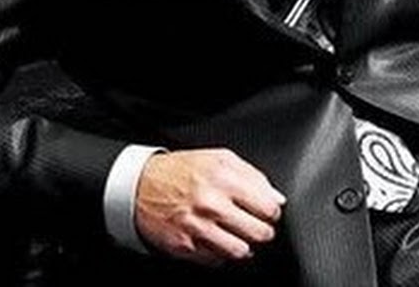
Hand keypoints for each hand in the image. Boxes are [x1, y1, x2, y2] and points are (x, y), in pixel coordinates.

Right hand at [134, 148, 286, 266]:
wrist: (141, 185)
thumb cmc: (183, 170)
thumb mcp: (220, 159)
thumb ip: (252, 175)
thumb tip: (276, 197)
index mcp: (224, 178)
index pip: (267, 207)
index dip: (272, 212)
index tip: (268, 212)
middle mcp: (212, 204)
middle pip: (258, 232)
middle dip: (263, 231)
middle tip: (257, 226)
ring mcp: (198, 227)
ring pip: (240, 251)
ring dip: (244, 246)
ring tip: (239, 235)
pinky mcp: (185, 246)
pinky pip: (217, 260)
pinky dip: (221, 253)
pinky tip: (217, 239)